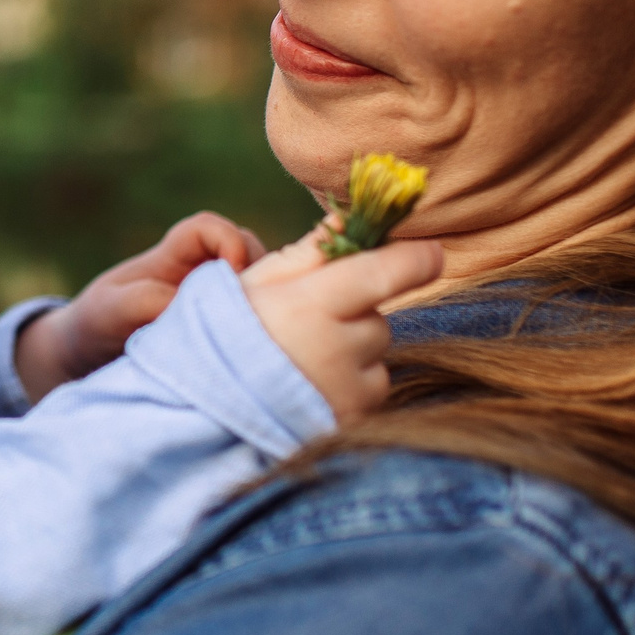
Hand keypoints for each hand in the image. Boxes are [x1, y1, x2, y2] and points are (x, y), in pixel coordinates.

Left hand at [14, 212, 265, 399]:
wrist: (91, 356)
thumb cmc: (98, 323)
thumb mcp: (110, 310)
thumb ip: (147, 302)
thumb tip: (201, 310)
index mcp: (173, 255)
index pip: (209, 227)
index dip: (228, 241)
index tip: (230, 275)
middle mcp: (201, 269)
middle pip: (248, 249)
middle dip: (258, 274)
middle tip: (252, 312)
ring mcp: (216, 296)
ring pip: (261, 282)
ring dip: (265, 303)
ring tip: (252, 335)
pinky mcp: (227, 326)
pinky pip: (258, 316)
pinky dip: (263, 327)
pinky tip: (254, 351)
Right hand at [238, 229, 444, 420]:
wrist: (204, 411)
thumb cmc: (223, 334)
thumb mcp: (257, 283)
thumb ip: (310, 251)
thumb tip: (349, 217)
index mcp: (311, 305)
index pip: (387, 272)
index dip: (416, 258)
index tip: (430, 252)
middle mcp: (338, 349)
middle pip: (376, 316)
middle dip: (355, 313)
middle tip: (308, 323)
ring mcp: (349, 389)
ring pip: (375, 352)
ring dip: (353, 350)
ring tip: (303, 359)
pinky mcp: (354, 418)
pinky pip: (370, 387)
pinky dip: (351, 383)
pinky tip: (311, 385)